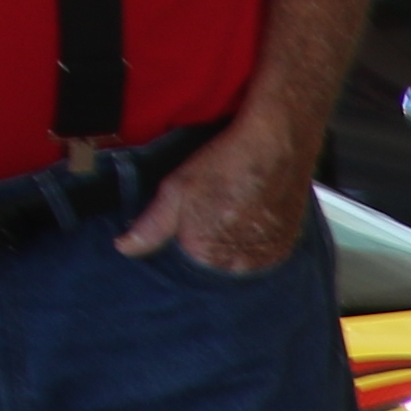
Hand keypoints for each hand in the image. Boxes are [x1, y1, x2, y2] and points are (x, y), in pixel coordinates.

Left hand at [117, 120, 312, 271]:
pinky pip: (263, 253)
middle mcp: (237, 264)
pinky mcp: (285, 248)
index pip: (185, 260)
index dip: (183, 236)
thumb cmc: (224, 164)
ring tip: (236, 209)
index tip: (189, 215)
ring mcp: (265, 258)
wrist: (276, 146)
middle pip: (215, 263)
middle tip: (214, 209)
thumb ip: (151, 225)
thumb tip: (124, 248)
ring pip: (240, 259)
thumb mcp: (175, 189)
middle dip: (210, 242)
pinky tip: (254, 214)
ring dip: (235, 242)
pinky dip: (256, 239)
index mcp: (204, 253)